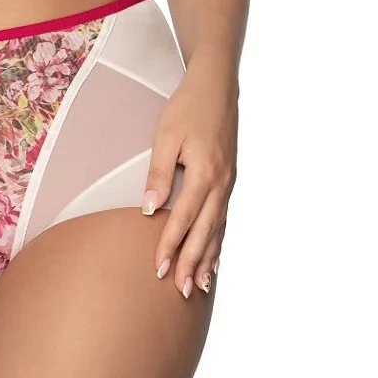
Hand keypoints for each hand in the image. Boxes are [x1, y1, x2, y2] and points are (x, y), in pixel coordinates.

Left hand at [141, 55, 237, 298]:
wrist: (217, 86)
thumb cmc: (187, 108)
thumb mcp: (165, 135)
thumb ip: (158, 173)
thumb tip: (148, 209)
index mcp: (203, 172)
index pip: (183, 217)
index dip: (171, 245)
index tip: (158, 269)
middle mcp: (220, 183)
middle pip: (204, 231)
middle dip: (191, 262)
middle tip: (179, 290)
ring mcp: (227, 183)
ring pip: (217, 229)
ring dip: (208, 258)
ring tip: (198, 286)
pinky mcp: (228, 180)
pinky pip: (223, 218)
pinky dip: (218, 241)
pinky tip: (214, 258)